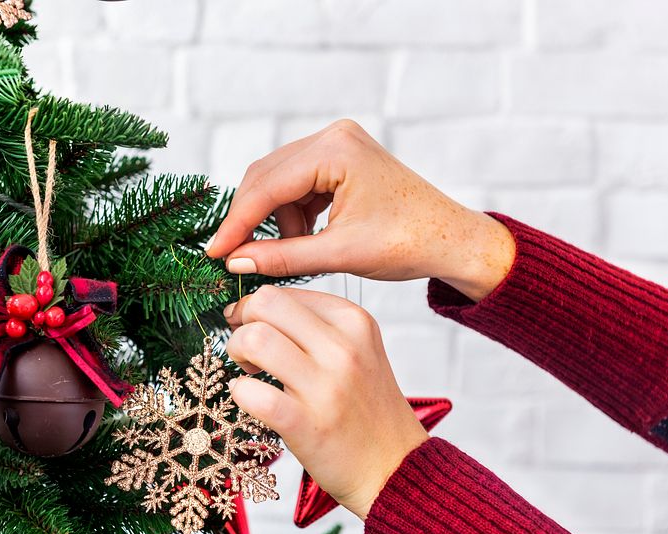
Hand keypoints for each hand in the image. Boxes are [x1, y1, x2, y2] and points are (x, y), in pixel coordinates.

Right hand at [206, 119, 514, 301]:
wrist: (452, 240)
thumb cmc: (409, 243)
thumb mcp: (340, 254)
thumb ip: (284, 257)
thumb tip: (235, 262)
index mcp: (336, 150)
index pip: (266, 185)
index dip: (237, 222)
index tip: (214, 253)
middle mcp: (333, 137)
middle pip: (266, 177)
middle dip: (252, 220)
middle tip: (235, 257)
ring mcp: (337, 145)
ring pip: (279, 183)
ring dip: (278, 221)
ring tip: (295, 253)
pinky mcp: (340, 160)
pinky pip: (298, 186)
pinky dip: (294, 215)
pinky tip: (307, 240)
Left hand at [224, 285, 428, 518]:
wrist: (395, 469)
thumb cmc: (367, 410)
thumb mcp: (359, 351)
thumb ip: (316, 326)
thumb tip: (256, 308)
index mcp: (355, 322)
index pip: (284, 292)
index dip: (255, 308)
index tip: (252, 327)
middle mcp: (343, 348)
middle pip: (265, 304)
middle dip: (242, 323)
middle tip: (246, 348)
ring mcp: (326, 386)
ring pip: (255, 339)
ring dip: (237, 353)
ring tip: (249, 372)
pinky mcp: (307, 424)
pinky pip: (252, 393)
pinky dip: (239, 393)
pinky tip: (250, 399)